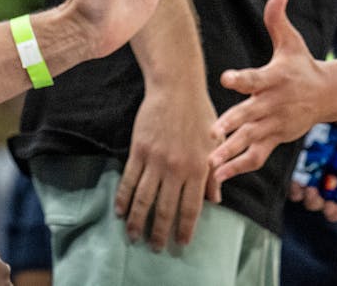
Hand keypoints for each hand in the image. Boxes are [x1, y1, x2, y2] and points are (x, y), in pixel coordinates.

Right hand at [115, 81, 220, 248]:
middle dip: (160, 232)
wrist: (176, 88)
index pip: (191, 207)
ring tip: (134, 236)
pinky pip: (129, 180)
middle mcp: (176, 168)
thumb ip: (213, 174)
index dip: (185, 228)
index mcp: (198, 168)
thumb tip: (216, 200)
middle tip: (156, 248)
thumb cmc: (199, 113)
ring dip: (138, 221)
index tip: (181, 242)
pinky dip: (124, 198)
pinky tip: (120, 211)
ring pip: (144, 199)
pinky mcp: (139, 150)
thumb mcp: (214, 143)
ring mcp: (156, 160)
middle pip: (165, 209)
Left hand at [209, 0, 336, 184]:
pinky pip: (256, 156)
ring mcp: (274, 124)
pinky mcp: (274, 139)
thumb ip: (278, 19)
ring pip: (250, 140)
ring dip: (230, 152)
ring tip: (210, 163)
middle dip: (232, 124)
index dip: (240, 78)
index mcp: (274, 78)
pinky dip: (238, 167)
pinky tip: (218, 177)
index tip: (226, 79)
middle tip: (213, 132)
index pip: (255, 78)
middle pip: (249, 114)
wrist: (328, 94)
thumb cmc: (302, 64)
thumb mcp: (291, 41)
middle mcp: (272, 103)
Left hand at [286, 118, 336, 228]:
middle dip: (333, 210)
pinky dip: (296, 192)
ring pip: (316, 200)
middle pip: (336, 205)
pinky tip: (296, 186)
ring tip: (310, 192)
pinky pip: (296, 188)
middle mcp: (336, 178)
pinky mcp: (298, 170)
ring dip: (314, 202)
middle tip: (330, 204)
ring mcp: (317, 176)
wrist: (318, 101)